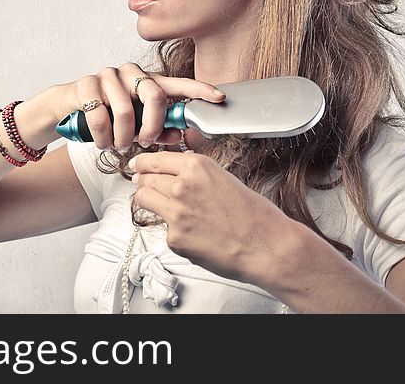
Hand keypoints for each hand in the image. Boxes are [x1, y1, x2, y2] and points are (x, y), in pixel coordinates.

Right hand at [50, 64, 225, 149]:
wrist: (68, 108)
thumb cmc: (108, 116)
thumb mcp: (136, 125)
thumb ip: (158, 129)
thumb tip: (179, 135)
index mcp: (147, 81)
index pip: (178, 84)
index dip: (200, 91)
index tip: (219, 97)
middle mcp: (131, 73)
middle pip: (154, 96)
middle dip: (152, 126)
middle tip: (144, 141)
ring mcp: (108, 75)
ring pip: (125, 110)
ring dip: (123, 137)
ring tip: (118, 145)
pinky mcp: (86, 83)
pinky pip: (100, 114)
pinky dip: (102, 136)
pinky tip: (102, 141)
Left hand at [129, 150, 291, 283]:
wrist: (266, 245)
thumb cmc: (254, 214)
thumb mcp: (224, 177)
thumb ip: (196, 169)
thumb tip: (177, 158)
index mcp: (196, 166)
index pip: (155, 159)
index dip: (143, 161)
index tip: (138, 163)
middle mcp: (182, 186)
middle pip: (144, 178)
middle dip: (143, 180)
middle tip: (143, 183)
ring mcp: (175, 213)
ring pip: (143, 199)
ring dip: (149, 200)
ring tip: (163, 206)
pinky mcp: (175, 238)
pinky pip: (163, 228)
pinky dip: (172, 229)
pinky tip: (192, 232)